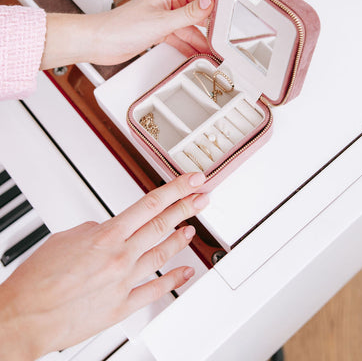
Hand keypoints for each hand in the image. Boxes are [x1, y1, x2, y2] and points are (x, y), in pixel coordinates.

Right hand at [0, 172, 208, 359]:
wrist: (25, 316)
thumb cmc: (38, 279)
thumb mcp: (67, 238)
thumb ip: (95, 230)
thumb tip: (109, 229)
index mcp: (106, 235)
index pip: (150, 204)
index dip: (176, 189)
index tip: (191, 180)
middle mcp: (120, 256)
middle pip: (162, 225)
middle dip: (186, 208)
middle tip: (202, 197)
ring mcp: (124, 282)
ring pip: (162, 254)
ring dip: (181, 239)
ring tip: (192, 228)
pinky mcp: (121, 306)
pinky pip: (155, 290)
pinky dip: (174, 280)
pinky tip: (185, 272)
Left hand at [41, 0, 213, 68]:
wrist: (98, 42)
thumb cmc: (120, 27)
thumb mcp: (161, 22)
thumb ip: (188, 14)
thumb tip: (210, 2)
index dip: (219, 8)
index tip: (233, 20)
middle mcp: (169, 3)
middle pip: (199, 15)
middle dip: (212, 28)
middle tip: (228, 42)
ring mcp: (164, 18)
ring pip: (190, 29)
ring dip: (201, 40)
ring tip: (216, 53)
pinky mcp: (158, 31)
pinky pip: (180, 38)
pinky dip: (189, 46)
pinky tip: (198, 54)